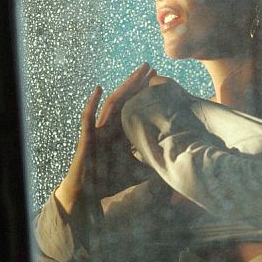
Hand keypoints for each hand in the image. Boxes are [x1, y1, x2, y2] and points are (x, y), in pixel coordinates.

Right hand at [55, 63, 156, 214]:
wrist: (87, 194)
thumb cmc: (109, 182)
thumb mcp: (138, 172)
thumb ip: (153, 165)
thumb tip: (174, 165)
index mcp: (121, 132)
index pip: (136, 108)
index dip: (146, 95)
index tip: (159, 81)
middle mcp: (110, 127)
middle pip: (126, 100)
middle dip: (137, 83)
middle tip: (151, 66)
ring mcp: (98, 131)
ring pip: (111, 104)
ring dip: (123, 87)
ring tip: (135, 72)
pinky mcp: (87, 138)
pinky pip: (88, 118)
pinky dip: (92, 103)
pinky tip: (98, 89)